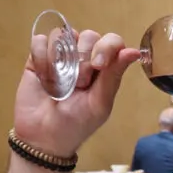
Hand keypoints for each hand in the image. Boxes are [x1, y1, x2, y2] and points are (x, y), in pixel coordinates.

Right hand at [15, 29, 139, 156]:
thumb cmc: (77, 124)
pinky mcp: (38, 57)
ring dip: (60, 60)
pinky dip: (42, 57)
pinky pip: (40, 40)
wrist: (43, 137)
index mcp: (105, 69)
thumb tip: (135, 52)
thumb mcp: (100, 103)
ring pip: (64, 35)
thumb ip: (114, 75)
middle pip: (89, 36)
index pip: (112, 41)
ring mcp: (61, 55)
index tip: (97, 65)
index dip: (106, 48)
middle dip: (82, 60)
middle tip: (78, 85)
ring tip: (58, 83)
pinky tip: (43, 77)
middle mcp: (84, 58)